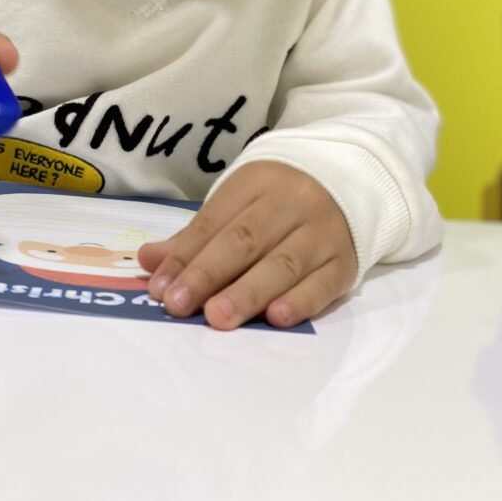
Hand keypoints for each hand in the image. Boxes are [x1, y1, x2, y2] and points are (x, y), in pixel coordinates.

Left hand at [138, 161, 356, 329]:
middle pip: (245, 241)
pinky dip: (300, 301)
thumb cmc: (279, 200)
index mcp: (256, 183)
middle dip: (208, 274)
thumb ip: (196, 236)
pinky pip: (323, 283)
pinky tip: (276, 318)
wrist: (351, 182)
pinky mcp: (345, 262)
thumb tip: (150, 261)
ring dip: (248, 292)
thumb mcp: (238, 203)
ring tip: (218, 317)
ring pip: (283, 264)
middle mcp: (291, 203)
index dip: (185, 257)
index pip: (214, 222)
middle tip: (179, 305)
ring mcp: (322, 233)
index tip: (160, 288)